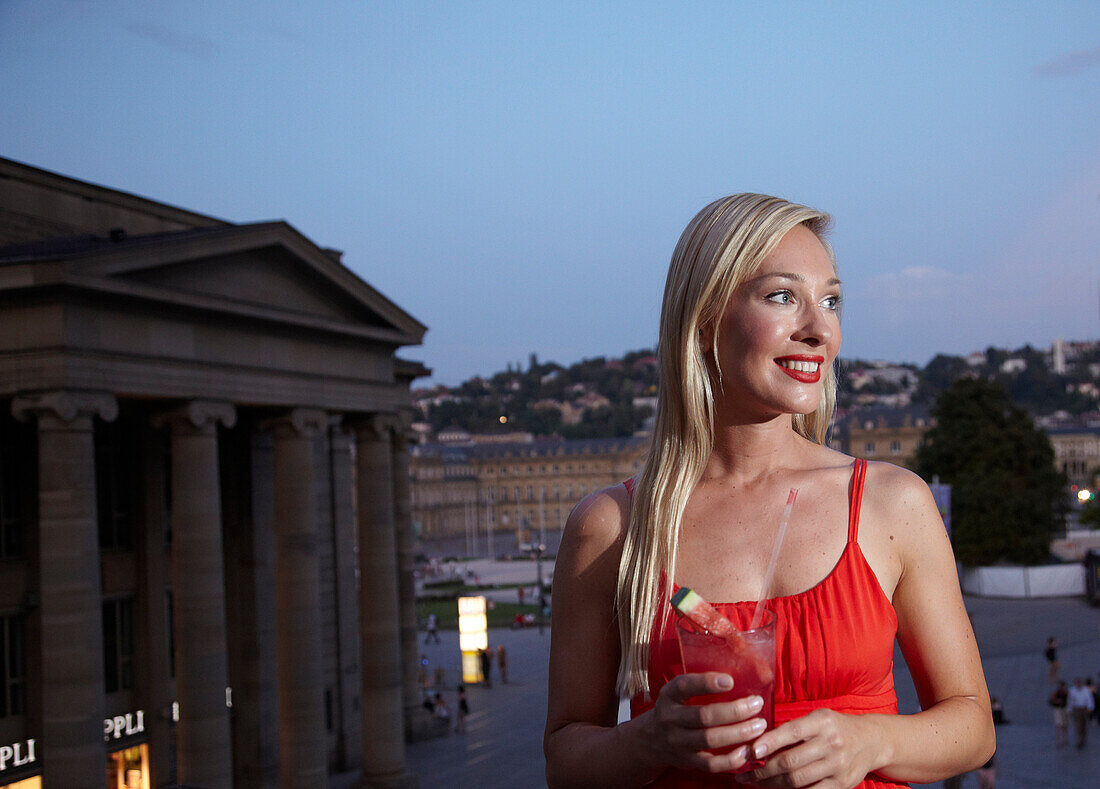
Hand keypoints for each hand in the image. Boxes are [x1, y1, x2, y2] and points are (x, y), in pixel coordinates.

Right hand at [640, 672, 769, 774]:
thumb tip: (741, 671)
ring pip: (710, 739)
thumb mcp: (678, 692)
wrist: (652, 739)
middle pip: (704, 716)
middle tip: (756, 704)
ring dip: (739, 733)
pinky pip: (711, 764)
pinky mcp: (687, 761)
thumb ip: (700, 683)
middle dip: (735, 710)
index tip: (730, 681)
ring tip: (759, 725)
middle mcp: (670, 718)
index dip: (706, 683)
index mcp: (669, 695)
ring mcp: (677, 742)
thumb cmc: (676, 708)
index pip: (684, 685)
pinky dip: (731, 760)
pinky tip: (747, 751)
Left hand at [737, 709, 881, 787]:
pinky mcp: (842, 784)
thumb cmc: (834, 727)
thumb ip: (793, 728)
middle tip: (746, 774)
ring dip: (772, 784)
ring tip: (757, 783)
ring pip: (798, 780)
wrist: (871, 740)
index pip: (791, 732)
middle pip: (791, 761)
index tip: (751, 751)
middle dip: (764, 770)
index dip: (769, 742)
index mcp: (821, 722)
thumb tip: (759, 742)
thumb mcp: (817, 718)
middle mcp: (831, 743)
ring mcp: (837, 765)